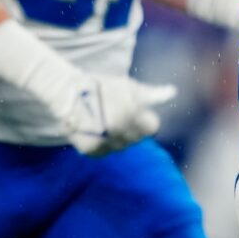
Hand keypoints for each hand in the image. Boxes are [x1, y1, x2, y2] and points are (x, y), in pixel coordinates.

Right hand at [59, 75, 175, 156]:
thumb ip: (151, 93)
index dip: (145, 120)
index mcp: (131, 112)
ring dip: (119, 138)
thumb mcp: (128, 86)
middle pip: (137, 138)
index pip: (152, 127)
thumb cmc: (101, 87)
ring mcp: (105, 141)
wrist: (66, 94)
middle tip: (118, 116)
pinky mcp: (91, 150)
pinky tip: (97, 131)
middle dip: (132, 129)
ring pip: (122, 147)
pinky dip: (104, 144)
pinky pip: (105, 152)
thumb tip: (172, 92)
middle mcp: (119, 129)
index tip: (138, 114)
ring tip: (106, 122)